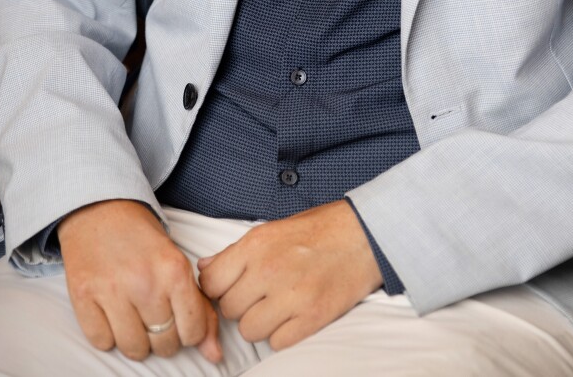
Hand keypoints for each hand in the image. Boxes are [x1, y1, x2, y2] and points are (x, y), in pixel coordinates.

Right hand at [57, 199, 222, 363]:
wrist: (98, 208)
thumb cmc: (140, 237)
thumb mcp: (177, 262)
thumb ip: (199, 308)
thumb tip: (215, 355)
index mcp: (174, 270)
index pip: (193, 331)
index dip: (189, 332)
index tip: (180, 320)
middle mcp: (144, 282)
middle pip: (165, 344)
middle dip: (163, 336)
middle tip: (155, 313)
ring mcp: (111, 291)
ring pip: (134, 349)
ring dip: (136, 339)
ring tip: (134, 315)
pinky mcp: (83, 297)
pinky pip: (102, 342)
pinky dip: (108, 334)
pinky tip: (111, 311)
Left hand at [197, 199, 382, 350]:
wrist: (366, 235)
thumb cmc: (321, 228)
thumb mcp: (274, 228)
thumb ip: (238, 251)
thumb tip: (206, 267)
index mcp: (257, 244)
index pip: (212, 282)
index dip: (218, 288)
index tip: (231, 287)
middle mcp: (269, 270)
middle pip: (229, 309)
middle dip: (241, 305)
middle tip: (259, 296)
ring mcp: (291, 296)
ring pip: (249, 330)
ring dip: (259, 323)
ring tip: (277, 307)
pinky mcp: (311, 317)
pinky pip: (276, 343)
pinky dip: (282, 334)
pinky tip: (293, 316)